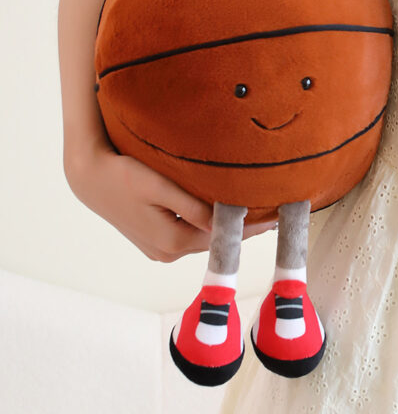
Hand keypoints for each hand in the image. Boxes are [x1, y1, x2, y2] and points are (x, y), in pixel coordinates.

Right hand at [65, 144, 275, 261]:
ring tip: (252, 216)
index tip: (275, 220)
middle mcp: (167, 252)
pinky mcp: (155, 243)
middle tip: (270, 215)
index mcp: (172, 241)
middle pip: (214, 242)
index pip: (222, 237)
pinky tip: (219, 217)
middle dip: (241, 230)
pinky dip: (207, 228)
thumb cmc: (123, 176)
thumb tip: (227, 219)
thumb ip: (194, 206)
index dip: (250, 228)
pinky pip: (189, 237)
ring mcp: (159, 251)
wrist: (90, 179)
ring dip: (225, 230)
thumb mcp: (160, 187)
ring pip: (202, 240)